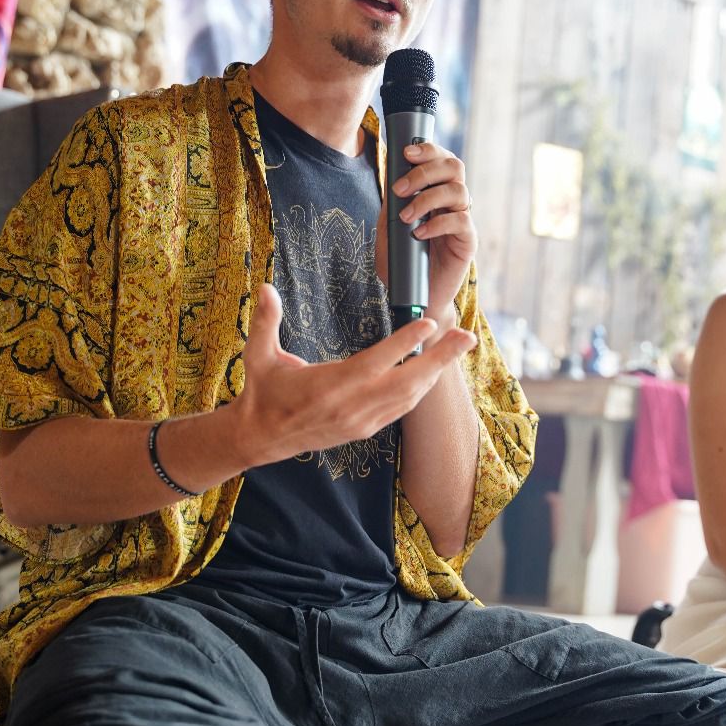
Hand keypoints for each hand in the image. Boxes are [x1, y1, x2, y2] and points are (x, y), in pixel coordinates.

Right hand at [231, 284, 476, 468]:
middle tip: (466, 336)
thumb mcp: (258, 355)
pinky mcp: (365, 430)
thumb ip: (265, 321)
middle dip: (440, 358)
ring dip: (435, 372)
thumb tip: (265, 287)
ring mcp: (362, 421)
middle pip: (408, 381)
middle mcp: (352, 405)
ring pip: (409, 398)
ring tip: (457, 348)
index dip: (405, 342)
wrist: (261, 437)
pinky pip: (401, 410)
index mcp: (331, 385)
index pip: (377, 361)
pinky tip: (432, 374)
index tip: (430, 323)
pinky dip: (420, 390)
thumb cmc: (262, 392)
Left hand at [379, 142, 476, 329]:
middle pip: (454, 166)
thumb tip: (392, 182)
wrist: (415, 297)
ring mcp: (462, 220)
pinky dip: (437, 223)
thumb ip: (390, 207)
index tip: (406, 153)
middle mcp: (452, 202)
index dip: (428, 149)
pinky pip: (461, 220)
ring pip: (458, 190)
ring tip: (406, 218)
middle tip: (400, 189)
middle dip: (425, 171)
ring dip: (427, 198)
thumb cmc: (402, 263)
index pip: (441, 159)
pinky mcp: (468, 241)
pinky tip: (419, 234)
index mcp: (435, 192)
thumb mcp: (387, 231)